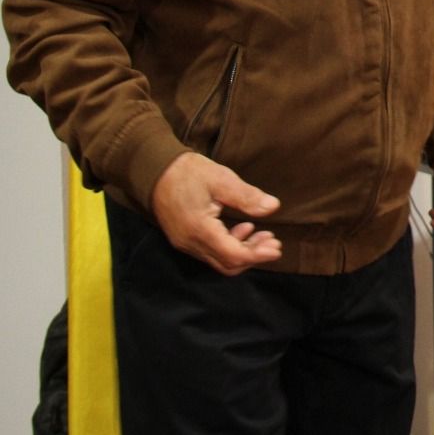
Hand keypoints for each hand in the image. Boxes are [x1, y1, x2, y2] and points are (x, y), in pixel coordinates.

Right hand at [149, 151, 281, 275]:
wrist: (155, 170)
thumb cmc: (189, 172)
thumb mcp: (221, 179)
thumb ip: (247, 196)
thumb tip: (273, 207)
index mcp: (199, 229)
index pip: (233, 255)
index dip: (257, 255)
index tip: (277, 248)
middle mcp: (190, 243)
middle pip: (227, 263)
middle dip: (254, 256)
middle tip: (274, 242)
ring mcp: (185, 243)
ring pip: (219, 260)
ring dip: (244, 251)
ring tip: (263, 235)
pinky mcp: (184, 239)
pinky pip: (211, 252)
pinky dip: (230, 246)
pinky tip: (244, 229)